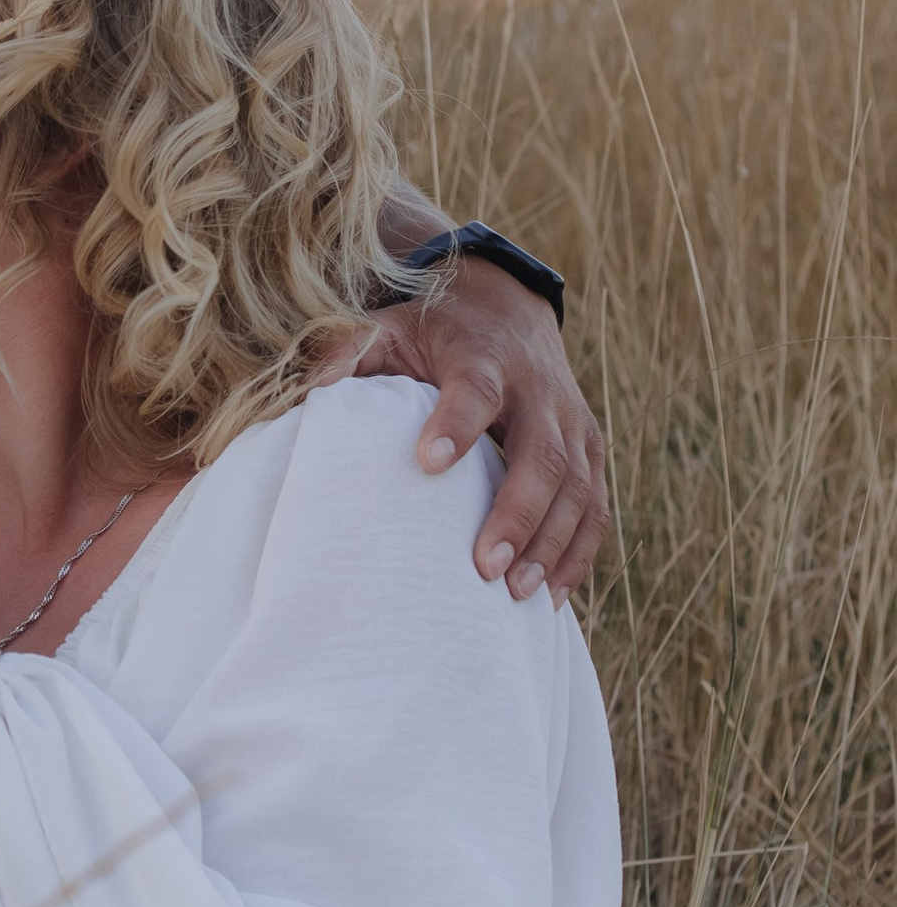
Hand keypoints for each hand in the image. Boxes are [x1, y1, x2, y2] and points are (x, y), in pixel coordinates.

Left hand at [355, 257, 607, 603]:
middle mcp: (539, 391)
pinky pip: (594, 507)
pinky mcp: (588, 451)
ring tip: (516, 594)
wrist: (511, 309)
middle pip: (541, 455)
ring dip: (551, 543)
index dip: (457, 424)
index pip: (476, 391)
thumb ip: (354, 353)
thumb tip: (311, 389)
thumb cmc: (438, 333)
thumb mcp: (393, 327)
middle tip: (484, 567)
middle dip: (517, 513)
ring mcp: (572, 422)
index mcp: (485, 358)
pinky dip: (578, 553)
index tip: (427, 463)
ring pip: (576, 487)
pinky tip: (551, 597)